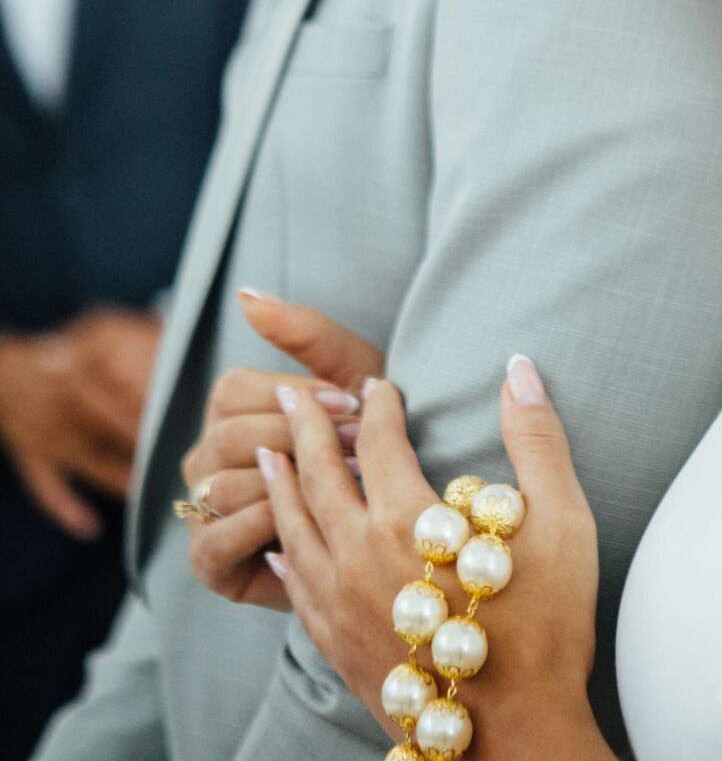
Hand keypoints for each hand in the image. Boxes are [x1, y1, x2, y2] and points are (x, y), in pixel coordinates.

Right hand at [0, 306, 161, 539]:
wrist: (2, 376)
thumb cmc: (61, 355)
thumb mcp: (91, 333)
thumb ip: (133, 332)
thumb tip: (173, 329)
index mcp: (82, 369)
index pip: (127, 391)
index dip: (157, 407)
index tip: (186, 417)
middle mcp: (65, 403)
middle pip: (114, 427)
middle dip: (146, 444)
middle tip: (178, 458)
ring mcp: (47, 435)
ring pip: (91, 462)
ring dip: (120, 479)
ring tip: (151, 492)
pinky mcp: (32, 460)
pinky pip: (48, 489)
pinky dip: (68, 510)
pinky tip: (92, 527)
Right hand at [182, 291, 381, 608]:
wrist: (387, 520)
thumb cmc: (368, 437)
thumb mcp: (351, 374)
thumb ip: (304, 331)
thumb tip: (245, 292)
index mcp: (230, 408)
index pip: (233, 389)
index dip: (296, 397)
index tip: (352, 404)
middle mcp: (205, 455)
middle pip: (230, 436)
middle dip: (301, 443)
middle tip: (356, 452)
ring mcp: (201, 508)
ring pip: (226, 486)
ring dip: (292, 487)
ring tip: (346, 488)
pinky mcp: (208, 562)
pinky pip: (218, 539)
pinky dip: (264, 528)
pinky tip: (310, 523)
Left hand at [260, 358, 607, 756]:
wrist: (518, 738)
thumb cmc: (547, 628)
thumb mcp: (560, 520)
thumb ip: (536, 438)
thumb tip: (519, 369)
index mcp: (409, 519)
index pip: (378, 440)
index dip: (379, 405)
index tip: (382, 384)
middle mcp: (360, 556)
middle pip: (319, 477)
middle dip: (305, 430)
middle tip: (293, 397)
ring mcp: (342, 606)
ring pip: (295, 530)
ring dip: (280, 485)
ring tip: (268, 455)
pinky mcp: (339, 648)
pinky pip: (296, 590)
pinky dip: (283, 557)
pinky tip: (279, 548)